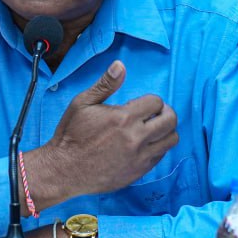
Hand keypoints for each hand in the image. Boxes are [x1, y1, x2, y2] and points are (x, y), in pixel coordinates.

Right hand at [30, 60, 178, 205]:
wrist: (65, 170)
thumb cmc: (71, 135)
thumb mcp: (82, 104)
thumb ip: (105, 84)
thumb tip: (120, 65)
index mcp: (123, 118)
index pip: (156, 102)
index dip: (149, 100)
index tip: (139, 104)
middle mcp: (136, 138)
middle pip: (171, 120)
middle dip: (165, 112)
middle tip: (153, 113)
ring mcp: (140, 157)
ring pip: (171, 139)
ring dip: (165, 130)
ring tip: (151, 128)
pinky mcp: (139, 171)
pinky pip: (161, 156)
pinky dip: (157, 147)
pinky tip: (143, 144)